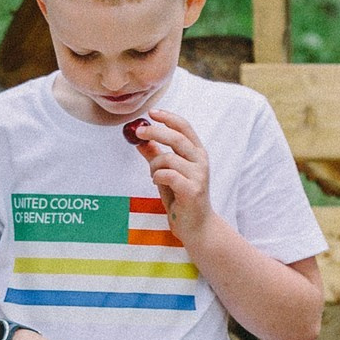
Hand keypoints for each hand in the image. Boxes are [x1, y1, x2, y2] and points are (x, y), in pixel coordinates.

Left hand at [129, 110, 216, 244]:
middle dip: (155, 132)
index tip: (152, 113)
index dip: (168, 118)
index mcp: (197, 153)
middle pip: (177, 137)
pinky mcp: (192, 190)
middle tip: (139, 133)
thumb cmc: (182, 199)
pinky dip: (157, 177)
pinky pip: (168, 175)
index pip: (185, 127)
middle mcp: (201, 162)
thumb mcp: (167, 174)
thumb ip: (156, 157)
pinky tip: (158, 182)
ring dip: (154, 165)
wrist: (197, 226)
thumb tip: (140, 142)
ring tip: (154, 175)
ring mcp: (198, 176)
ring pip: (168, 158)